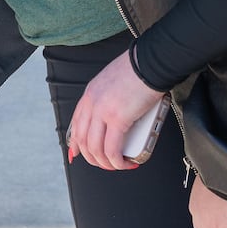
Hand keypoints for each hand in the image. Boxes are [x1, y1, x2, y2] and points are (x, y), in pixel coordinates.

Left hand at [65, 50, 164, 170]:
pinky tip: (126, 163)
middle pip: (83, 140)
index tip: (79, 153)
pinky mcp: (118, 119)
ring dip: (106, 163)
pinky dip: (118, 161)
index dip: (76, 143)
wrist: (150, 62)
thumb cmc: (138, 69)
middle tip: (106, 164)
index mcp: (90, 94)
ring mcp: (102, 111)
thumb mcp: (112, 81)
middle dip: (93, 158)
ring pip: (96, 148)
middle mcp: (92, 103)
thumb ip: (108, 97)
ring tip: (119, 165)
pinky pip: (112, 149)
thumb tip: (114, 116)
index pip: (76, 124)